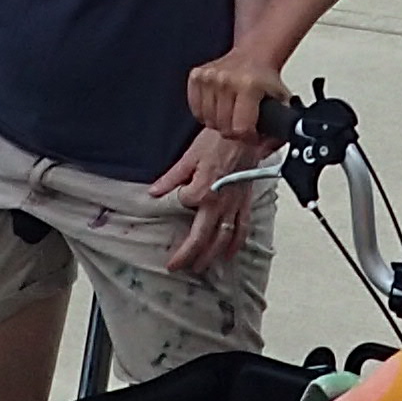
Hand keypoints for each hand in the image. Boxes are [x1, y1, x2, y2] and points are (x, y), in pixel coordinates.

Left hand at [149, 122, 265, 274]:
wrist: (247, 132)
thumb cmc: (219, 139)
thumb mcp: (190, 155)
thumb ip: (172, 177)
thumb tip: (154, 192)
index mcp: (202, 191)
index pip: (183, 204)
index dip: (176, 201)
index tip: (173, 195)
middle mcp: (218, 203)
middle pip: (201, 237)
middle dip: (188, 255)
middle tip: (176, 267)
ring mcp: (234, 205)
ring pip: (222, 239)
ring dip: (210, 256)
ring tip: (199, 268)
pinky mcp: (245, 203)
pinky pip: (242, 228)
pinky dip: (236, 244)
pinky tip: (229, 254)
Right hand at [186, 51, 285, 145]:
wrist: (254, 53)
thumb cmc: (264, 77)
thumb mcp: (282, 100)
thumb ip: (282, 124)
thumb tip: (274, 144)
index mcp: (248, 86)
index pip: (240, 129)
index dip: (248, 137)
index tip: (252, 134)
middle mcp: (226, 80)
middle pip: (223, 127)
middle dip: (234, 132)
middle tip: (242, 125)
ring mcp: (209, 77)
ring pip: (208, 121)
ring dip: (219, 123)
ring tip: (231, 115)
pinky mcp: (197, 76)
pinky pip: (196, 109)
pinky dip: (205, 114)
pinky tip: (217, 108)